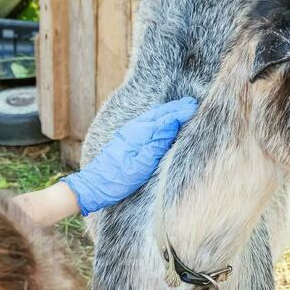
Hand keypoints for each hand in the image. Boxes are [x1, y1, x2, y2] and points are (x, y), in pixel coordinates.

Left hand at [65, 97, 196, 214]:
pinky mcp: (126, 137)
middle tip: (192, 104)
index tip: (195, 107)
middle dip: (176, 108)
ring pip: (152, 115)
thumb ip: (157, 143)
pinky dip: (159, 117)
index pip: (165, 119)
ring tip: (182, 108)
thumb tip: (172, 124)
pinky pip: (147, 121)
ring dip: (168, 111)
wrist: (94, 185)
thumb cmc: (118, 179)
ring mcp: (129, 132)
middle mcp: (134, 128)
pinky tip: (162, 119)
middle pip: (159, 113)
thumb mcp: (141, 165)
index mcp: (140, 134)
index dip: (181, 113)